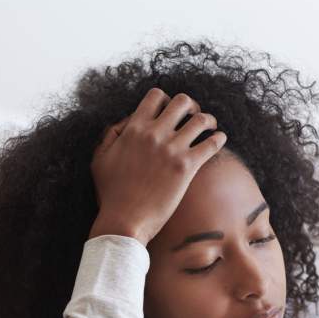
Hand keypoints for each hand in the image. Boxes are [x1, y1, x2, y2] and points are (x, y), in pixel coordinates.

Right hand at [89, 87, 227, 244]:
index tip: (170, 111)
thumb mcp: (99, 159)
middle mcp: (154, 134)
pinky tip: (219, 140)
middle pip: (182, 101)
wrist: (124, 221)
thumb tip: (126, 122)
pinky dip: (218, 138)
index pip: (156, 96)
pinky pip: (211, 143)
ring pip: (201, 119)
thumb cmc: (110, 194)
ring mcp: (171, 149)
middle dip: (190, 106)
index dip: (166, 100)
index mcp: (134, 129)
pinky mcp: (186, 167)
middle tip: (192, 117)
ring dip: (208, 120)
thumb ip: (111, 136)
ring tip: (210, 127)